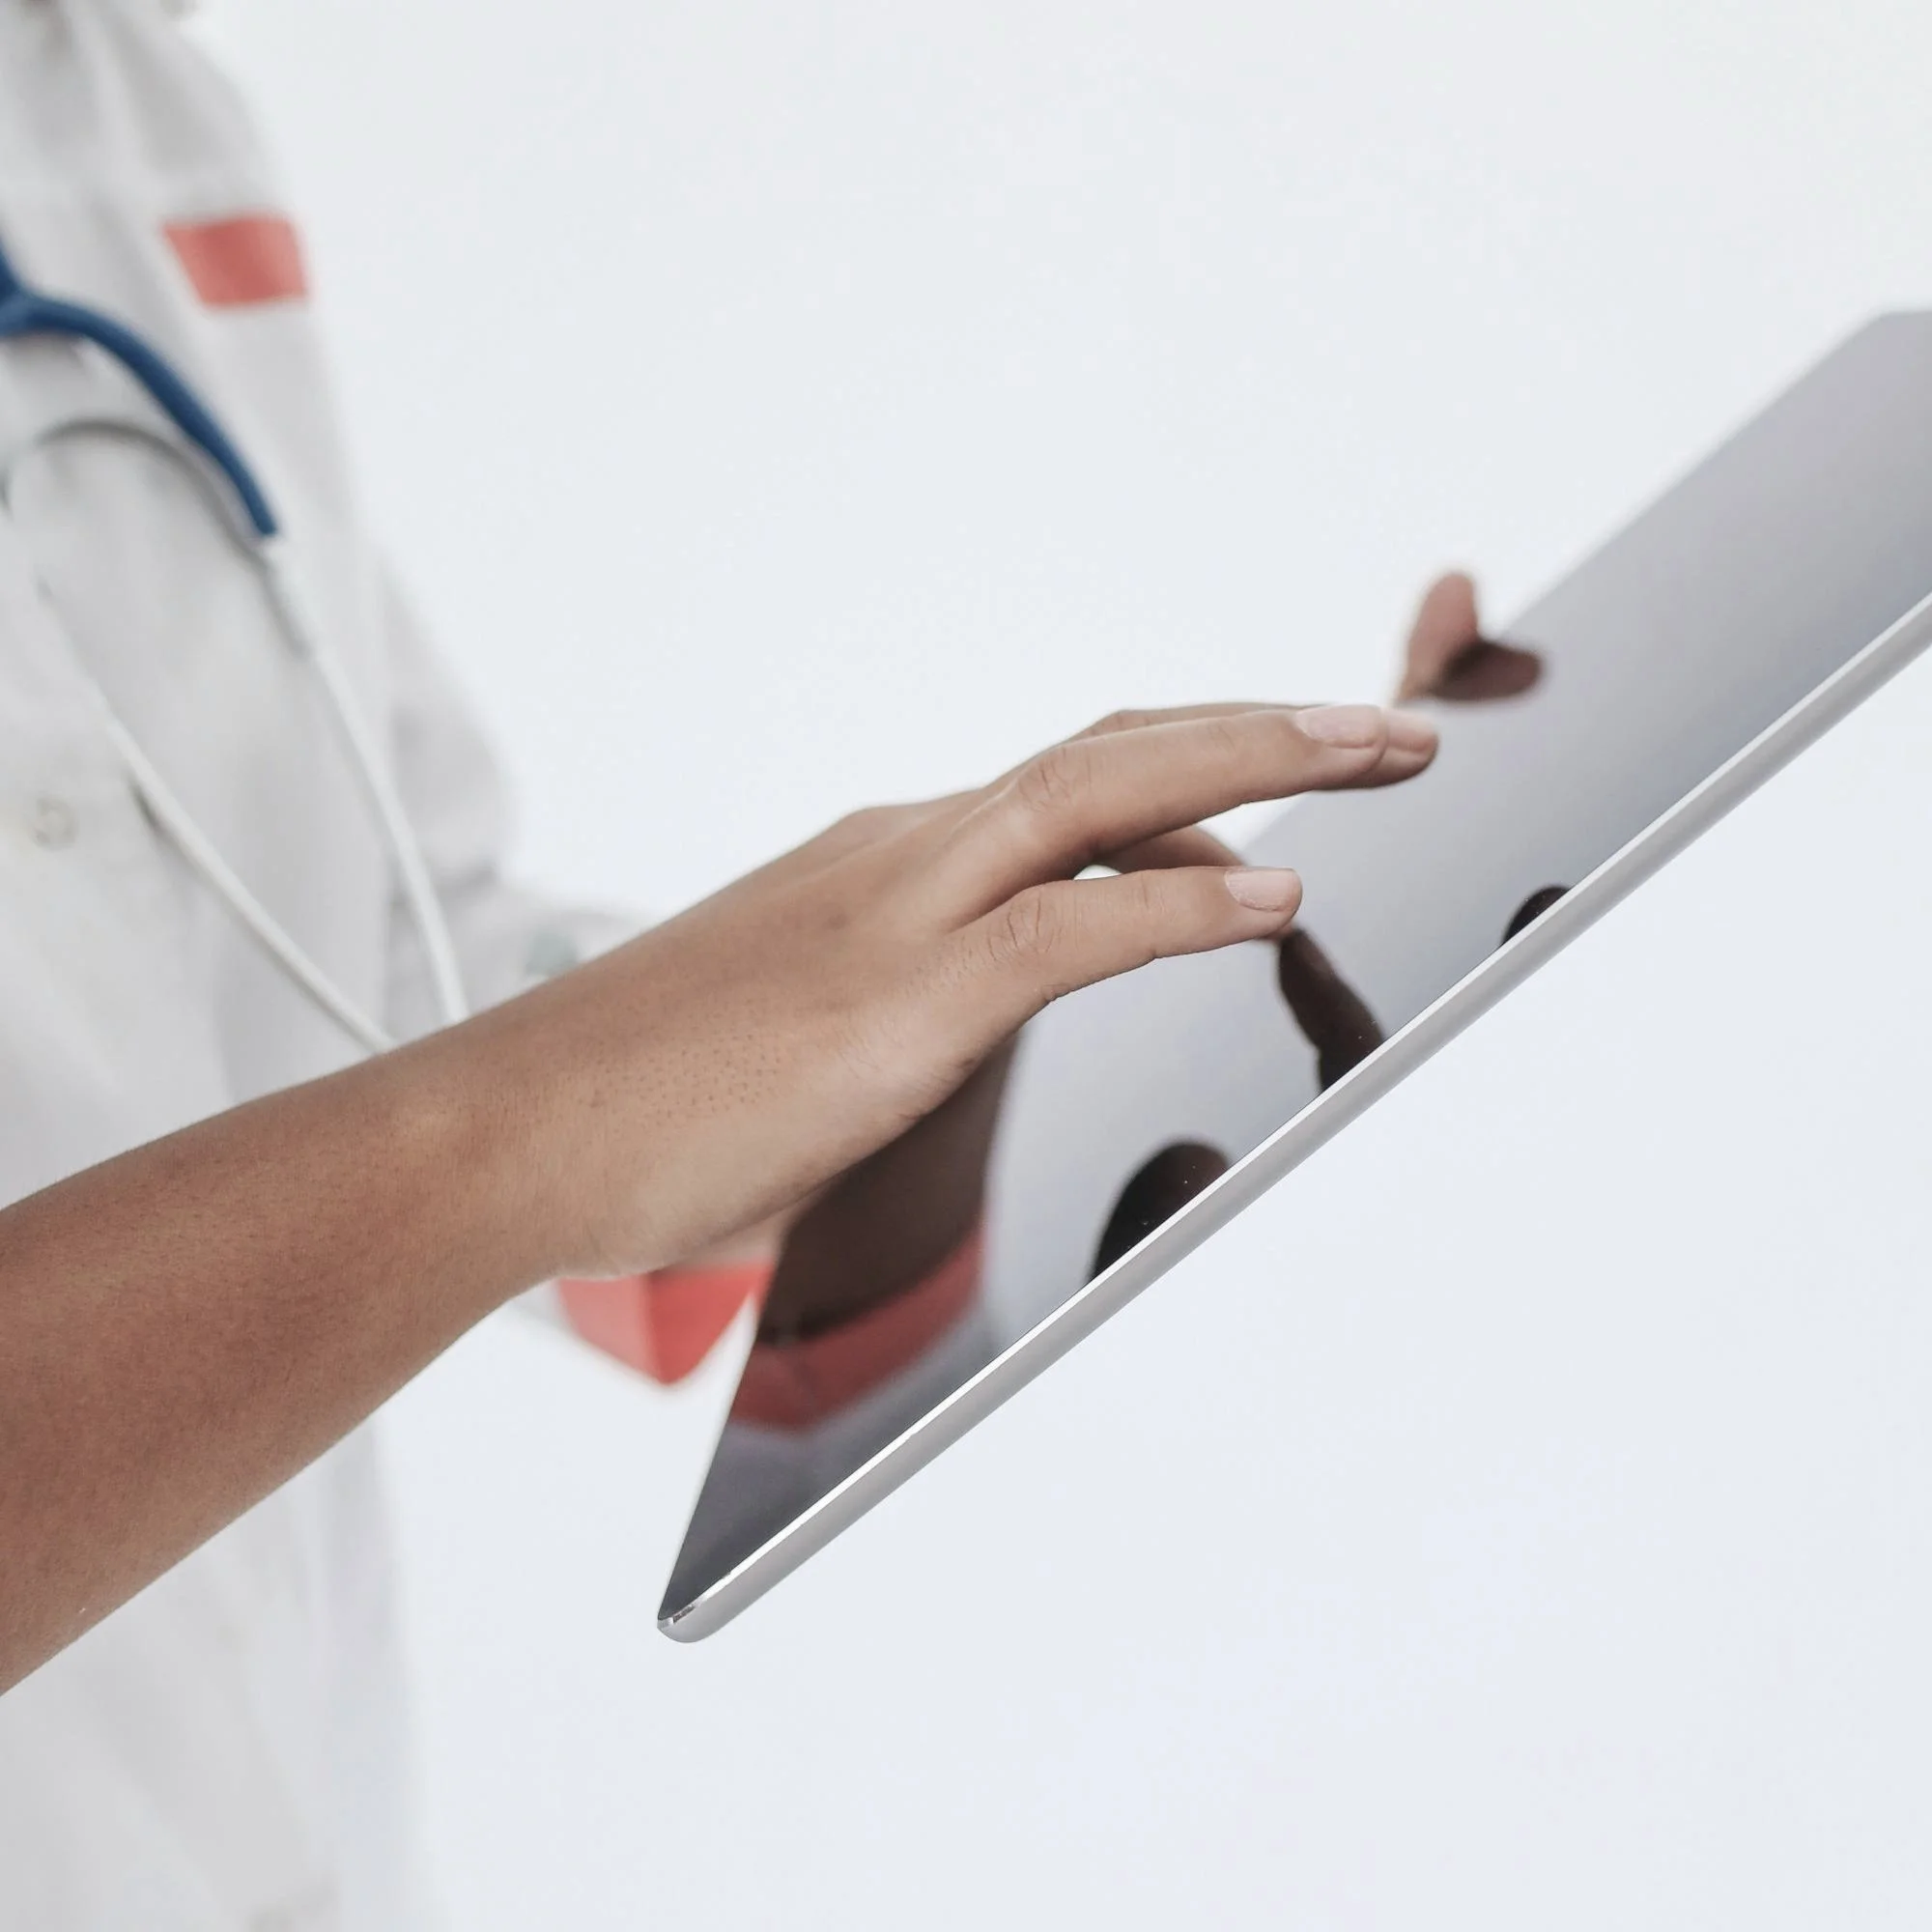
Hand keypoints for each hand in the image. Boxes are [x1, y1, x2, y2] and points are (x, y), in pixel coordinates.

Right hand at [668, 574, 1525, 1292]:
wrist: (505, 1131)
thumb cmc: (652, 1095)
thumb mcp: (820, 1021)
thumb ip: (931, 994)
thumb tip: (1019, 996)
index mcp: (894, 860)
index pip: (1079, 780)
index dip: (1203, 756)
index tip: (1297, 761)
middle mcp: (906, 855)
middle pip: (1116, 752)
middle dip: (1266, 725)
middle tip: (1389, 723)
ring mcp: (897, 916)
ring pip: (1102, 796)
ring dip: (1255, 761)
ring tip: (1374, 748)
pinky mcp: (889, 1005)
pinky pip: (1062, 931)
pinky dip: (1177, 910)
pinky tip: (1271, 897)